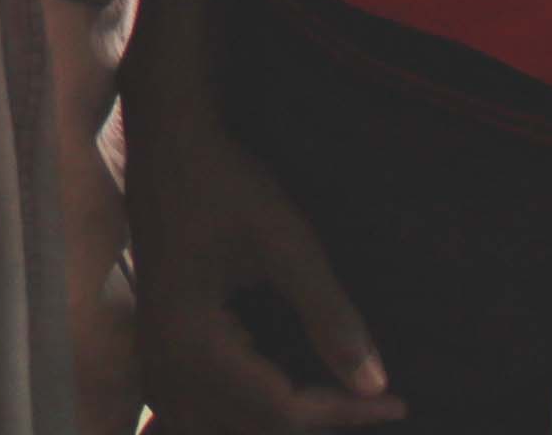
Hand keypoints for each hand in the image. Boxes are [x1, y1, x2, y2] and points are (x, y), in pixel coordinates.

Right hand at [131, 107, 406, 430]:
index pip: (279, 411)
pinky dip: (242, 414)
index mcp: (192, 343)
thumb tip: (376, 384)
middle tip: (372, 400)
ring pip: (218, 426)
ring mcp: (156, 358)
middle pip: (251, 428)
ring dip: (273, 422)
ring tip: (331, 401)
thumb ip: (330, 316)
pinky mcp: (159, 346)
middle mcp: (166, 363)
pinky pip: (198, 408)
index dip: (344, 411)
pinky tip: (276, 392)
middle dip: (315, 419)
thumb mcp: (287, 245)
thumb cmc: (226, 185)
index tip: (396, 400)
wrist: (167, 145)